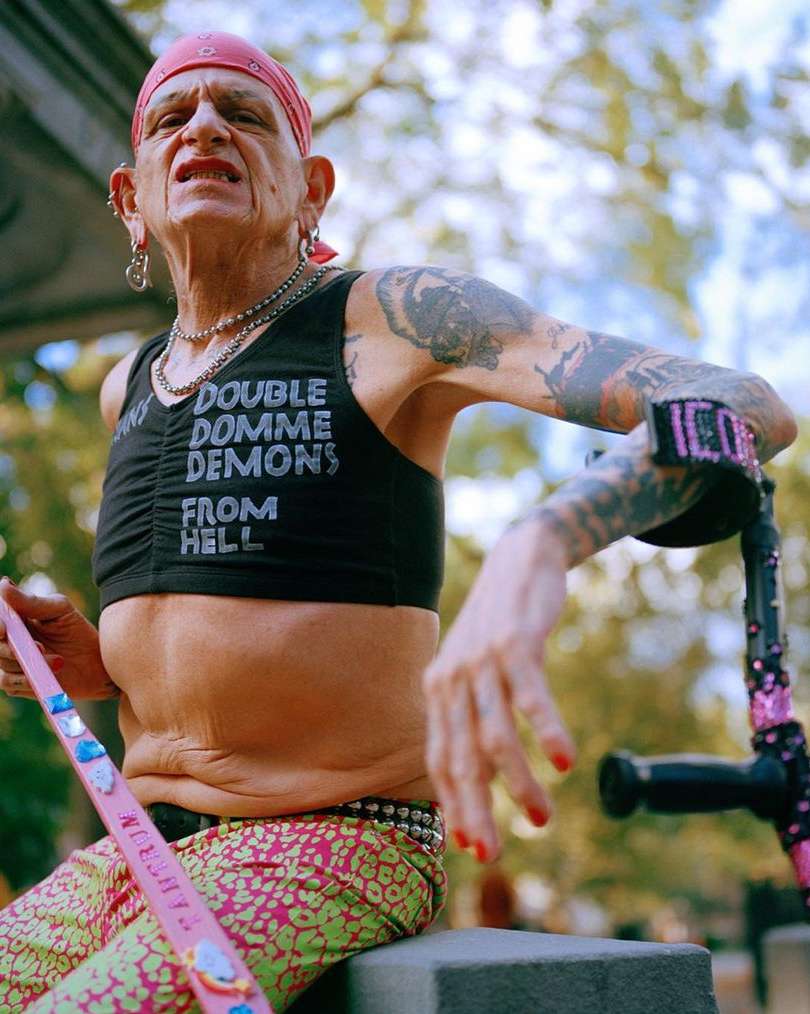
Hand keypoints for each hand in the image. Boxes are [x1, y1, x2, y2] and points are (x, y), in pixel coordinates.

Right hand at [0, 578, 118, 700]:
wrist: (97, 664)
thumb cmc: (79, 632)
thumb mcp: (60, 610)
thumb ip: (31, 602)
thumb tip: (2, 585)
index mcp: (16, 617)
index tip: (5, 630)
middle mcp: (9, 638)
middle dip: (9, 648)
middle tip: (40, 648)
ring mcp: (11, 660)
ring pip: (0, 662)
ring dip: (27, 663)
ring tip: (59, 661)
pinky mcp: (17, 681)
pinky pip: (7, 682)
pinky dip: (25, 680)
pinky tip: (48, 674)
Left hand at [423, 522, 575, 862]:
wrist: (519, 557)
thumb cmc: (499, 625)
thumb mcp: (473, 668)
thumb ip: (470, 714)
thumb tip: (480, 772)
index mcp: (439, 690)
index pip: (440, 759)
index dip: (453, 805)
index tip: (470, 847)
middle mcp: (452, 678)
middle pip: (461, 758)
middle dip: (475, 810)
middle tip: (492, 854)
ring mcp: (481, 661)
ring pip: (495, 736)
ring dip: (518, 784)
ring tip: (542, 819)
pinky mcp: (515, 643)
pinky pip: (530, 696)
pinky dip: (547, 731)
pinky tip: (565, 762)